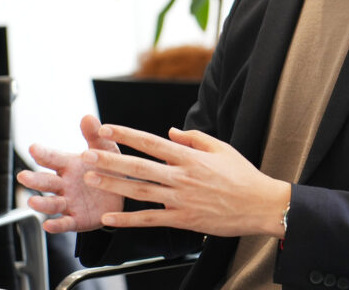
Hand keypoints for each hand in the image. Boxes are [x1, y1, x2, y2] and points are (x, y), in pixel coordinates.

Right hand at [17, 114, 124, 232]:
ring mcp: (69, 202)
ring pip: (52, 203)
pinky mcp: (77, 219)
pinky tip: (49, 225)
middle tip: (23, 176)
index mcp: (69, 165)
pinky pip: (65, 223)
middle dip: (35, 179)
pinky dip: (56, 225)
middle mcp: (65, 184)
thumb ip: (94, 135)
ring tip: (33, 201)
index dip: (43, 153)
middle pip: (46, 182)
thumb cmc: (109, 168)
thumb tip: (87, 117)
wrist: (123, 193)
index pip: (53, 158)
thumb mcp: (105, 149)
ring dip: (42, 203)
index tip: (33, 148)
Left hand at [81, 124, 290, 237]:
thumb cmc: (243, 175)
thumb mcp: (222, 148)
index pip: (151, 142)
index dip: (127, 135)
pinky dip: (129, 219)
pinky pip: (151, 220)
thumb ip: (194, 138)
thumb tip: (169, 132)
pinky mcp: (184, 220)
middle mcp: (182, 176)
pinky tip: (110, 219)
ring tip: (91, 179)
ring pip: (140, 191)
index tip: (106, 129)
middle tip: (88, 154)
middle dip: (110, 159)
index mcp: (190, 157)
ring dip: (113, 185)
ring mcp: (181, 199)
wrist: (260, 204)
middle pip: (139, 166)